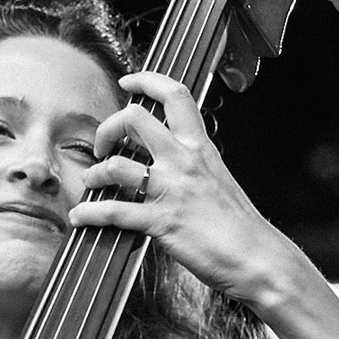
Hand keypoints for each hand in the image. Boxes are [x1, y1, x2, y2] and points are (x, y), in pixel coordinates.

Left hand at [72, 70, 294, 305]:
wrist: (258, 257)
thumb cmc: (239, 225)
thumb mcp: (218, 179)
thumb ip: (192, 165)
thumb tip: (168, 161)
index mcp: (200, 147)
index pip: (175, 96)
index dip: (147, 81)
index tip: (129, 82)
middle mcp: (184, 161)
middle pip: (134, 119)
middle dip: (107, 128)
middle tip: (102, 146)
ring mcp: (171, 190)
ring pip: (116, 165)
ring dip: (94, 174)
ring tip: (91, 183)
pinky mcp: (161, 221)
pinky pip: (113, 211)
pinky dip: (89, 213)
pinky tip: (80, 216)